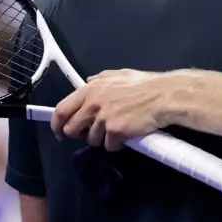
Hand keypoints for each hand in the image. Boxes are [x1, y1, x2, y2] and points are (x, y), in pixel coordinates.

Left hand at [51, 69, 172, 150]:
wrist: (164, 96)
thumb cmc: (144, 84)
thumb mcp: (118, 75)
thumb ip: (99, 79)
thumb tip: (87, 82)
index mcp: (90, 89)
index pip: (61, 110)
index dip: (57, 124)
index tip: (60, 131)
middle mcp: (92, 104)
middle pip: (71, 128)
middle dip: (79, 135)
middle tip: (90, 134)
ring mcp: (103, 119)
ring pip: (92, 140)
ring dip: (102, 139)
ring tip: (116, 131)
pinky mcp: (115, 132)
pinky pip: (109, 146)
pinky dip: (116, 144)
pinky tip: (127, 136)